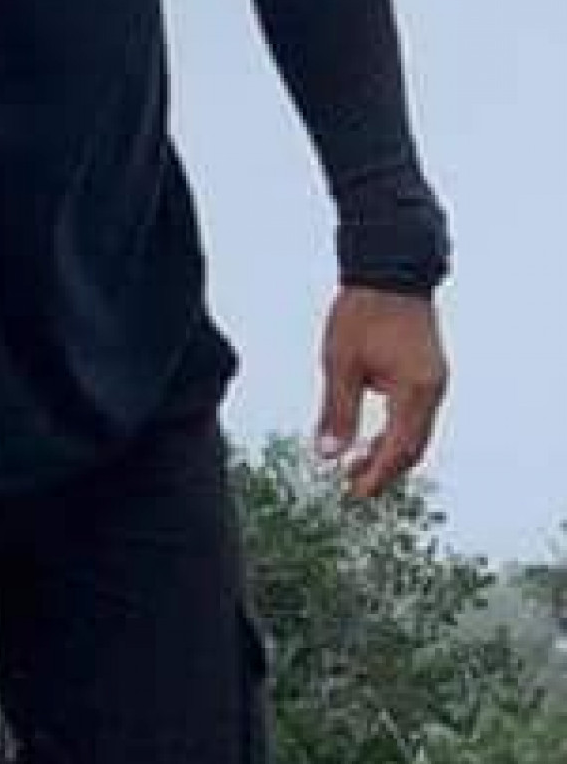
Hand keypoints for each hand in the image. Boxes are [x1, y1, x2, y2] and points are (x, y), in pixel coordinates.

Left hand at [315, 288, 448, 502]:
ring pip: (416, 433)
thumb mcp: (340, 363)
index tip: (355, 493)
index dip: (377, 475)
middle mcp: (432, 390)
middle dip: (384, 470)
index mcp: (415, 390)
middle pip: (413, 447)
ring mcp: (434, 381)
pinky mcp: (428, 373)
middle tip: (353, 485)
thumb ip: (337, 412)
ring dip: (390, 452)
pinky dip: (396, 432)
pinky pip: (417, 415)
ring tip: (356, 464)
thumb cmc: (364, 310)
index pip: (399, 449)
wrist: (389, 269)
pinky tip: (372, 437)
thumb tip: (328, 454)